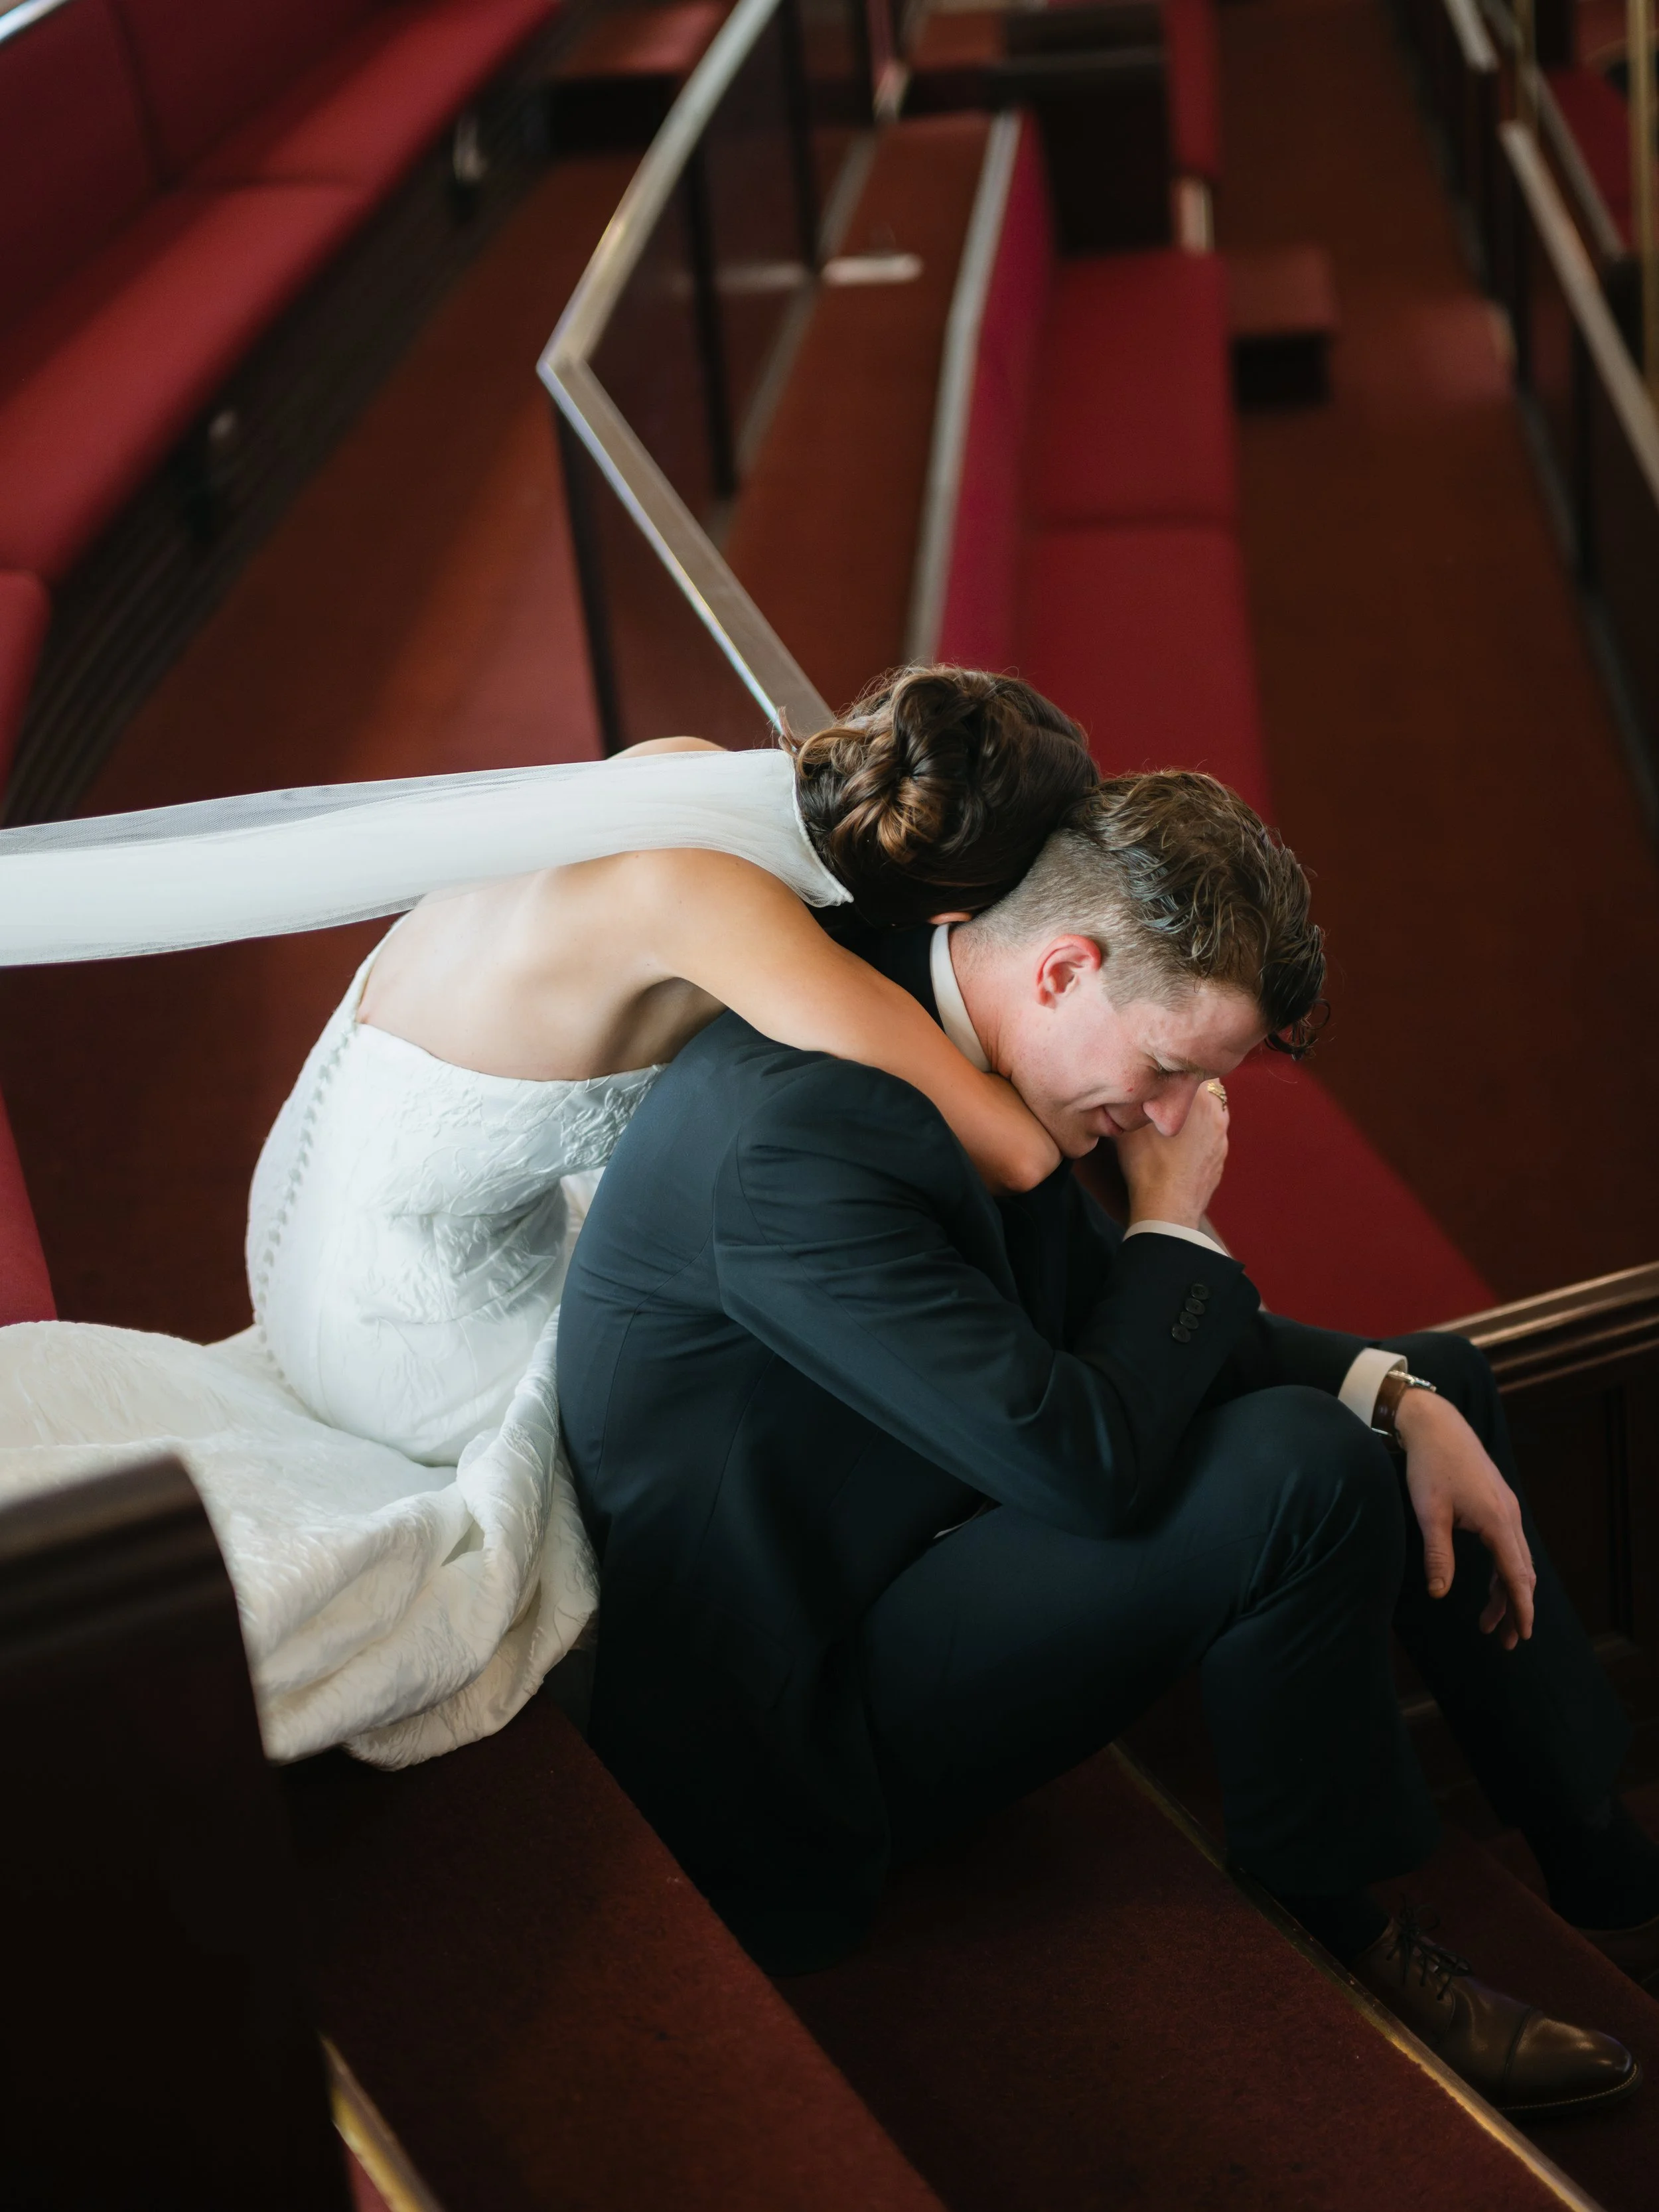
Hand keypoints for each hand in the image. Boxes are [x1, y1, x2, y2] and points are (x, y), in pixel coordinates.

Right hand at [1116, 1081, 1228, 1229]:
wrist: (1167, 1209)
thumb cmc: (1147, 1164)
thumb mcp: (1132, 1124)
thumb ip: (1137, 1099)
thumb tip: (1133, 1086)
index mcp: (1200, 1098)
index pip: (1196, 1067)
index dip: (1178, 1070)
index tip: (1163, 1075)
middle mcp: (1218, 1113)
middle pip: (1207, 1088)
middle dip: (1188, 1090)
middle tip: (1165, 1097)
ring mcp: (1222, 1138)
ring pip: (1212, 1112)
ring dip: (1195, 1112)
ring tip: (1172, 1122)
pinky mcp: (1220, 1158)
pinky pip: (1211, 1136)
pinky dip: (1199, 1135)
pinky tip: (1179, 1147)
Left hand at [1397, 1389, 1535, 1647]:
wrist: (1436, 1424)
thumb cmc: (1429, 1465)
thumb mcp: (1429, 1512)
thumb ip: (1437, 1555)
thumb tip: (1440, 1594)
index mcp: (1496, 1521)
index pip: (1515, 1576)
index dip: (1520, 1609)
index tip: (1523, 1635)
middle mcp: (1509, 1516)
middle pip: (1521, 1573)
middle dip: (1515, 1608)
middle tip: (1504, 1640)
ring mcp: (1506, 1508)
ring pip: (1516, 1560)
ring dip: (1507, 1592)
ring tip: (1490, 1622)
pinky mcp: (1498, 1503)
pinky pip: (1509, 1546)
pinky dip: (1503, 1571)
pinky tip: (1491, 1585)